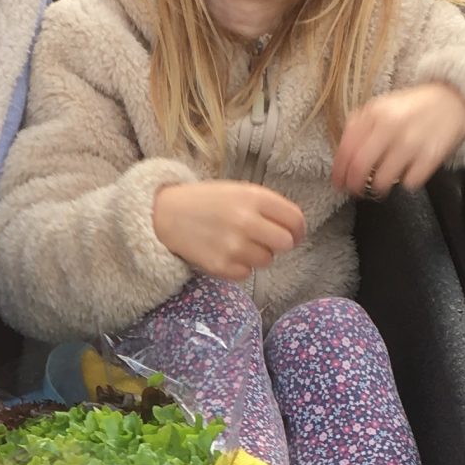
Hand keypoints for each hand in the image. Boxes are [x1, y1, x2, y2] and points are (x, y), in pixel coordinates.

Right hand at [153, 181, 306, 281]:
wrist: (165, 214)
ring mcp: (234, 246)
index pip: (295, 219)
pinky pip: (246, 273)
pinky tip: (225, 253)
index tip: (294, 234)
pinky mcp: (221, 266)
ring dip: (258, 255)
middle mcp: (246, 221)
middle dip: (279, 243)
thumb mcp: (239, 191)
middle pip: (286, 243)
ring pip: (267, 260)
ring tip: (238, 243)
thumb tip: (294, 231)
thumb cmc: (207, 202)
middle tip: (265, 240)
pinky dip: (239, 266)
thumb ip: (267, 206)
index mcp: (254, 197)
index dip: (298, 230)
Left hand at [332, 83, 464, 198]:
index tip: (338, 182)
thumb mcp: (381, 107)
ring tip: (382, 183)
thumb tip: (341, 157)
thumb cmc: (412, 108)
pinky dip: (405, 183)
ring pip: (382, 180)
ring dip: (378, 188)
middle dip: (353, 185)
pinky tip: (407, 173)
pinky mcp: (431, 157)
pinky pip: (409, 183)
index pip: (347, 150)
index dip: (339, 172)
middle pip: (360, 168)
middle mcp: (391, 128)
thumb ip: (359, 127)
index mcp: (375, 114)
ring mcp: (412, 143)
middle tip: (355, 191)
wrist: (452, 101)